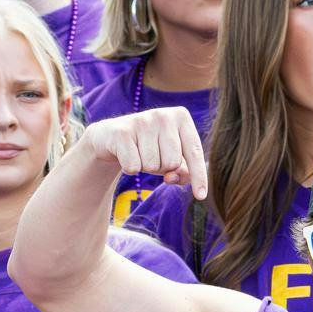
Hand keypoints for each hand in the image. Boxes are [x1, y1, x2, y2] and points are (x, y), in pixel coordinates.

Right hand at [84, 109, 207, 197]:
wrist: (111, 137)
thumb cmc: (149, 148)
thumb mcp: (171, 158)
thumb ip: (183, 172)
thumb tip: (173, 177)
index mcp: (182, 117)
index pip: (195, 152)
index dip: (199, 177)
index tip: (201, 196)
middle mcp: (163, 115)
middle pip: (172, 162)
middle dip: (162, 168)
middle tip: (151, 156)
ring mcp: (142, 120)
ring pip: (152, 165)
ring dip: (145, 167)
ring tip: (138, 154)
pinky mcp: (121, 132)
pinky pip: (133, 167)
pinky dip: (129, 168)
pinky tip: (125, 155)